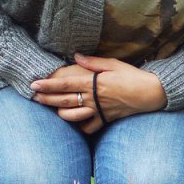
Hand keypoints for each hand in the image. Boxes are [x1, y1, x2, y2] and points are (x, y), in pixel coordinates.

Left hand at [31, 55, 167, 133]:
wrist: (150, 93)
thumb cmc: (133, 76)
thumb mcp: (114, 64)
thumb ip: (93, 62)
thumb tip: (76, 56)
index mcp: (94, 83)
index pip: (65, 84)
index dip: (48, 84)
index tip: (34, 84)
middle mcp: (93, 98)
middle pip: (64, 100)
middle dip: (46, 98)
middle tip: (33, 97)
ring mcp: (98, 110)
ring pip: (72, 115)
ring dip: (58, 112)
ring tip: (50, 108)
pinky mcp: (105, 119)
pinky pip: (89, 127)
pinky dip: (80, 126)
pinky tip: (75, 122)